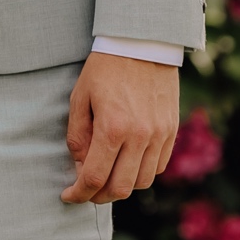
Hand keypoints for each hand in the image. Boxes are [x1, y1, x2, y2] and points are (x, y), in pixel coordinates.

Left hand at [62, 53, 178, 203]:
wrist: (141, 43)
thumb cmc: (104, 68)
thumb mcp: (80, 97)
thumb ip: (78, 136)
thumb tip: (80, 167)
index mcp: (112, 128)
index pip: (94, 177)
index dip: (78, 194)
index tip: (68, 196)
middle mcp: (139, 136)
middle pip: (120, 188)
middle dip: (98, 197)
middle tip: (86, 192)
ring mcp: (159, 135)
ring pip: (142, 182)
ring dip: (121, 186)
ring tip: (106, 177)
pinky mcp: (171, 131)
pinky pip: (158, 167)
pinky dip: (141, 173)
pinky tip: (127, 164)